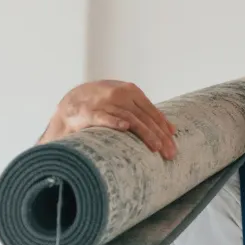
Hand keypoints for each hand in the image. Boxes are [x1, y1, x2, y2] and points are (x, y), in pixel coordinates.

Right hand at [40, 80, 177, 157]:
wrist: (71, 103)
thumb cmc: (102, 105)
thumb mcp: (125, 103)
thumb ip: (145, 113)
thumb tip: (171, 129)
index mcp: (131, 91)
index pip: (152, 111)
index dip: (163, 127)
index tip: (173, 143)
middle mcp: (120, 94)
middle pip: (144, 116)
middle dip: (159, 135)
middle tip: (169, 152)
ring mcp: (104, 102)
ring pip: (130, 118)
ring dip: (144, 134)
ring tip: (156, 147)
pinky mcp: (89, 111)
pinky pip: (104, 117)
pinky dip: (115, 122)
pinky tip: (125, 128)